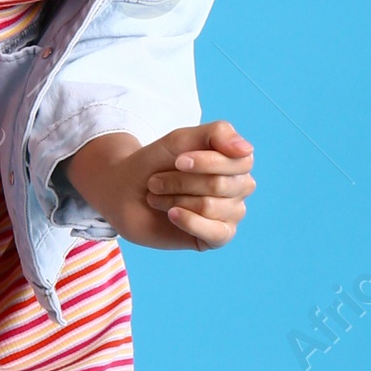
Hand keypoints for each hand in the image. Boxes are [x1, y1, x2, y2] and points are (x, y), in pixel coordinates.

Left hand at [64, 120, 254, 250]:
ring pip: (211, 207)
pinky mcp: (217, 237)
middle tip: (156, 182)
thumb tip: (247, 150)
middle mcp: (239, 188)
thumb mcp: (181, 139)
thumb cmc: (155, 164)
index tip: (177, 160)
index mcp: (236, 162)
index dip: (205, 162)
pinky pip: (217, 233)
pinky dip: (189, 222)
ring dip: (175, 200)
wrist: (123, 192)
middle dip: (181, 182)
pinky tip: (172, 215)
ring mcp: (230, 213)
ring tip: (158, 198)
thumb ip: (217, 134)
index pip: (240, 161)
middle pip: (220, 185)